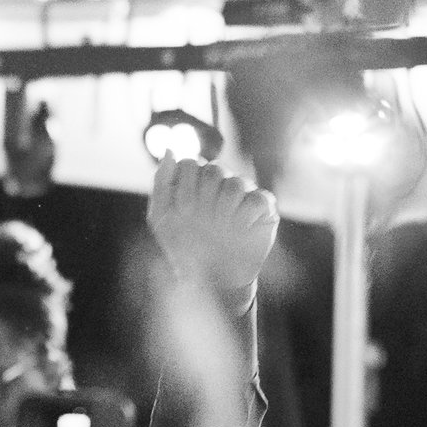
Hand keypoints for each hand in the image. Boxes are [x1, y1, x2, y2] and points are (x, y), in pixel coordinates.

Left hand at [148, 157, 278, 309]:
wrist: (212, 276)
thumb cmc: (184, 245)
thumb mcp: (162, 217)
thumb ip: (162, 182)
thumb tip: (170, 149)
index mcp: (194, 180)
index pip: (189, 163)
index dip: (184, 185)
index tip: (182, 212)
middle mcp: (220, 182)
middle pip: (213, 169)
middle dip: (202, 198)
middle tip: (200, 220)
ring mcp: (243, 192)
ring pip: (235, 183)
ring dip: (222, 210)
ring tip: (220, 228)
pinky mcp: (264, 207)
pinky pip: (258, 199)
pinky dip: (245, 217)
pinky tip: (239, 230)